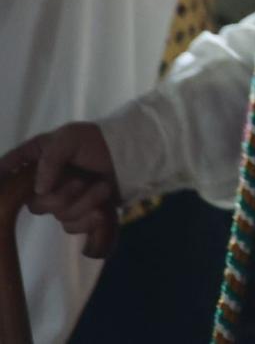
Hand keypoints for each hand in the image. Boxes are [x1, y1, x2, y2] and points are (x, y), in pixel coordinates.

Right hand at [0, 122, 122, 258]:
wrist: (132, 156)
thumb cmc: (99, 142)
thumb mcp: (71, 138)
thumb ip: (50, 159)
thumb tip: (39, 190)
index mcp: (38, 156)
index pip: (9, 167)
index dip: (3, 177)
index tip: (3, 186)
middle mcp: (44, 180)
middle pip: (35, 204)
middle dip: (62, 196)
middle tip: (82, 181)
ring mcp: (61, 198)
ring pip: (58, 215)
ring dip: (84, 203)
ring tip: (103, 188)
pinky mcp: (78, 212)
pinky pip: (72, 226)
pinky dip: (88, 219)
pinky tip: (101, 210)